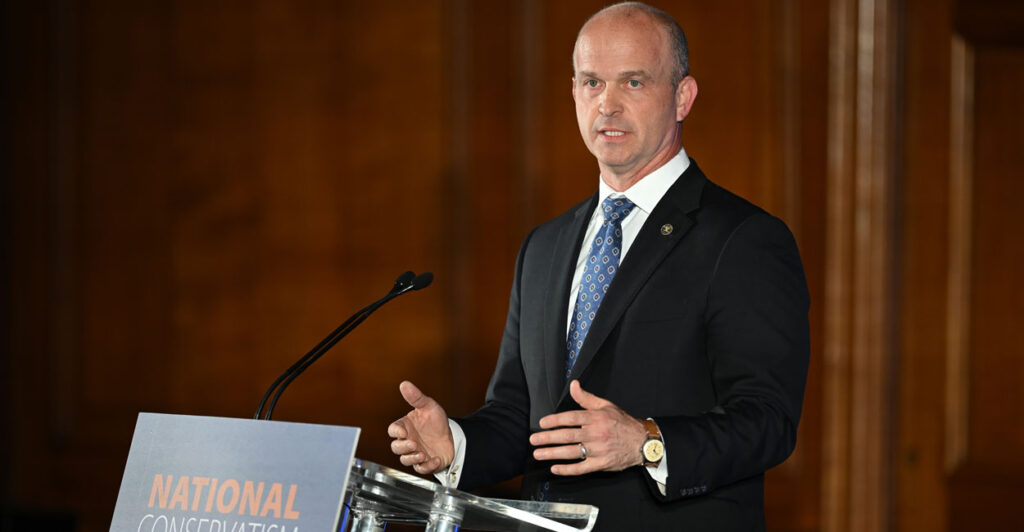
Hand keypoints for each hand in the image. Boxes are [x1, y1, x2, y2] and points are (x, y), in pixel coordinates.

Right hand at [388, 380, 454, 474]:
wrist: (453, 436)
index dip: (396, 432)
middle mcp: (407, 441)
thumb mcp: (429, 406)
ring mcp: (415, 453)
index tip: (404, 431)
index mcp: (405, 427)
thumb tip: (404, 384)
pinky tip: (436, 459)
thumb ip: (416, 397)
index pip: (393, 430)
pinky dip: (427, 466)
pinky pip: (421, 469)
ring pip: (405, 460)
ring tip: (423, 454)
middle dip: (403, 447)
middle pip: (396, 447)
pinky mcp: (425, 463)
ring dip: (412, 458)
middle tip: (414, 444)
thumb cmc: (436, 421)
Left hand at [529, 380, 646, 475]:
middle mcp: (596, 434)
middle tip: (534, 440)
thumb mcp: (605, 405)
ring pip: (572, 452)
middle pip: (568, 436)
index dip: (555, 420)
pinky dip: (568, 469)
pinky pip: (581, 468)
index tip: (542, 423)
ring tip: (539, 454)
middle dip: (548, 438)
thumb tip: (573, 385)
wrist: (642, 442)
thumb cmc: (622, 423)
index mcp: (596, 418)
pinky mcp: (601, 464)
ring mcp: (598, 450)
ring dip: (553, 454)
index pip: (571, 418)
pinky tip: (555, 469)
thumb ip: (586, 397)